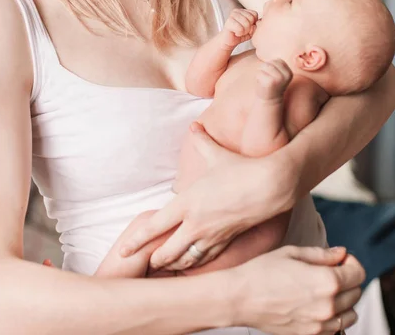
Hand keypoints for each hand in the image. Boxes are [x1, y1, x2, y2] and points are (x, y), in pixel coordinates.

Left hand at [120, 123, 295, 270]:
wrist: (271, 185)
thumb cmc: (241, 168)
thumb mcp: (216, 154)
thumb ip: (202, 141)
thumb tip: (194, 126)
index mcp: (187, 202)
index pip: (155, 225)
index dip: (137, 240)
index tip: (123, 250)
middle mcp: (196, 223)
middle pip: (167, 250)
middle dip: (154, 258)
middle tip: (144, 264)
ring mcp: (212, 235)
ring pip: (186, 258)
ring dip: (173, 265)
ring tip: (164, 269)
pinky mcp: (228, 241)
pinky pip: (207, 258)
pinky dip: (196, 264)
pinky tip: (191, 267)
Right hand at [220, 8, 257, 48]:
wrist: (228, 42)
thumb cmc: (240, 35)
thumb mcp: (251, 30)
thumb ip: (256, 25)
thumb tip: (256, 24)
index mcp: (243, 11)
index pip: (255, 14)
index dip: (253, 23)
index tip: (247, 28)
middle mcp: (237, 11)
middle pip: (251, 18)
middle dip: (249, 28)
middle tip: (243, 31)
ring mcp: (232, 15)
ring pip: (246, 23)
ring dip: (244, 31)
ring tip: (239, 32)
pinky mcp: (228, 22)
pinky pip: (240, 28)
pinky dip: (240, 33)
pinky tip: (236, 33)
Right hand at [227, 246, 363, 333]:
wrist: (241, 298)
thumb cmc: (262, 271)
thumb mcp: (291, 253)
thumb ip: (321, 254)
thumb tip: (341, 253)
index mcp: (326, 280)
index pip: (358, 273)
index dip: (351, 263)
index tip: (341, 260)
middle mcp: (328, 305)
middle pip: (356, 293)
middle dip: (348, 279)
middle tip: (330, 271)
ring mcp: (321, 324)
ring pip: (350, 314)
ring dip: (344, 300)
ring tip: (324, 290)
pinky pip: (336, 328)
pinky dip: (334, 317)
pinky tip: (317, 305)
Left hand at [256, 58, 292, 100]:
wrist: (270, 101)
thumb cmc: (272, 85)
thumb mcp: (278, 74)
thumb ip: (276, 65)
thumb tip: (268, 47)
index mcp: (289, 72)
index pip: (277, 60)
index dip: (271, 66)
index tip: (272, 76)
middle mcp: (285, 75)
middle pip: (269, 62)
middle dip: (264, 69)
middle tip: (266, 79)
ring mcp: (278, 78)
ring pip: (264, 66)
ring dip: (260, 72)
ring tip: (264, 80)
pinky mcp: (270, 82)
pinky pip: (259, 73)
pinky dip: (257, 78)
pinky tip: (262, 84)